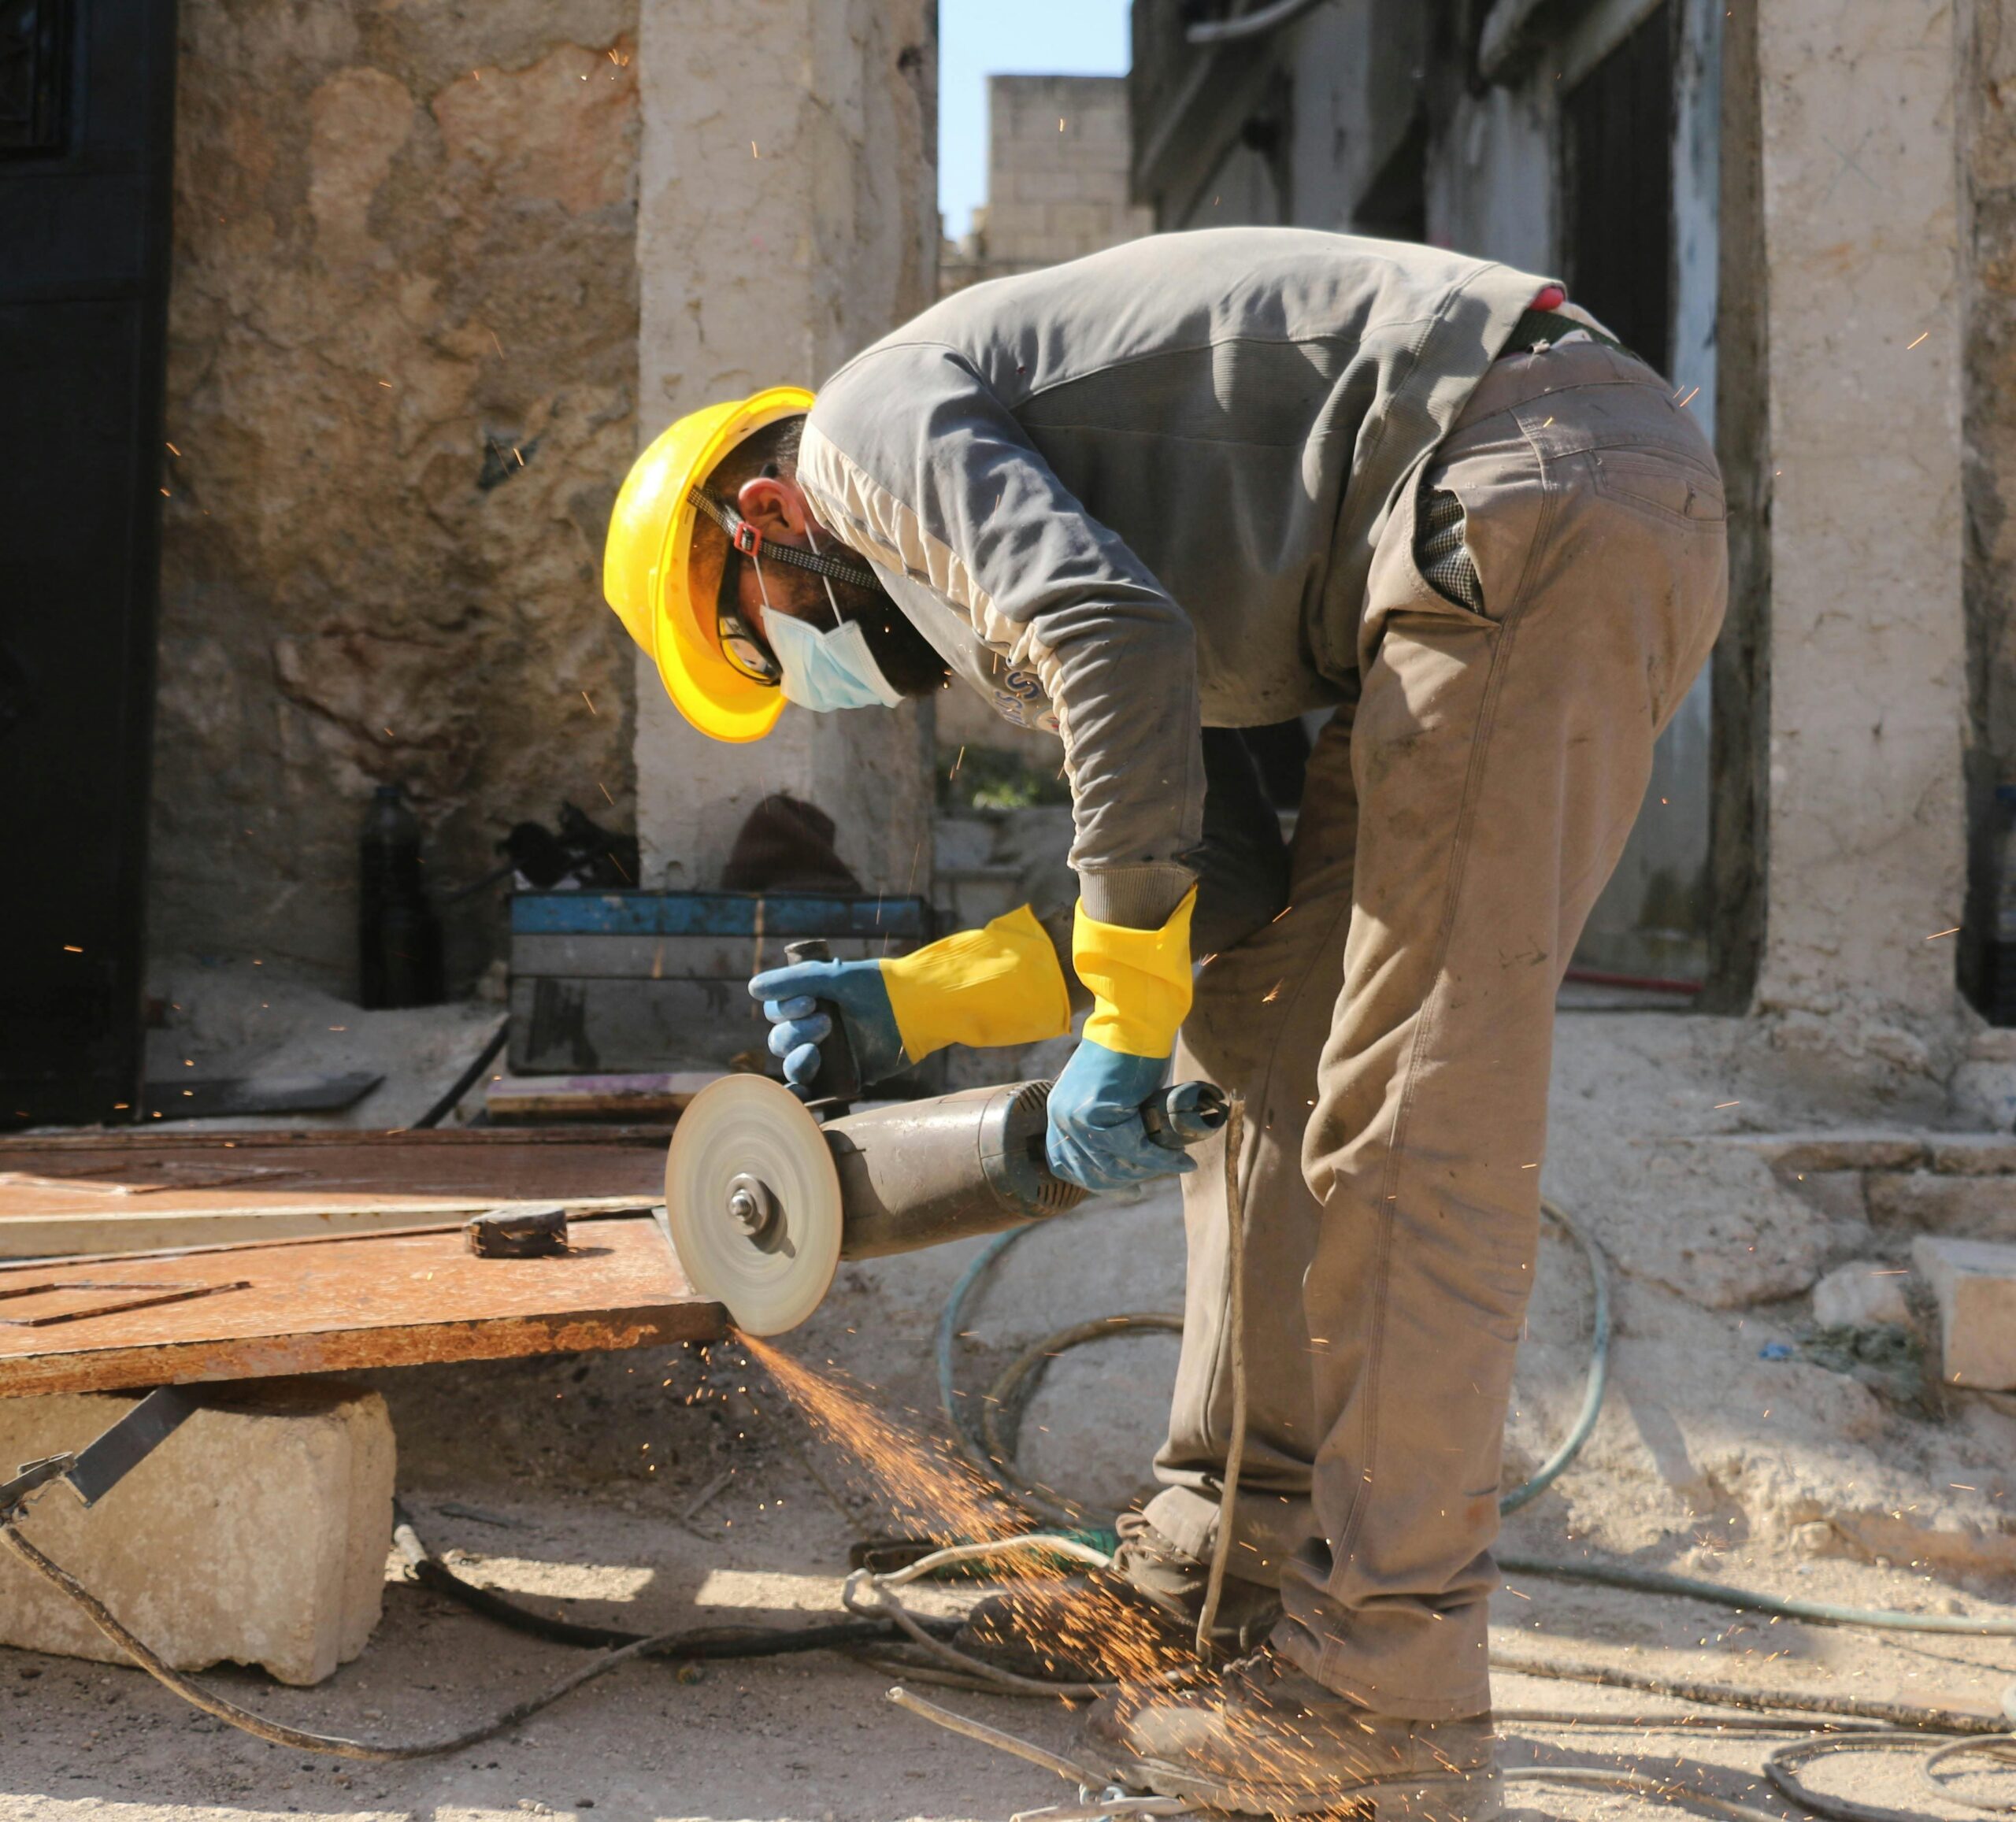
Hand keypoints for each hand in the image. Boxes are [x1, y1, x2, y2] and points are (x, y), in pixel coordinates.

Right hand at [748, 957, 904, 1090]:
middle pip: (779, 1040)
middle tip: (827, 1023)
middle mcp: (816, 1028)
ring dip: (796, 1059)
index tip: (810, 1003)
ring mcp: (829, 1054)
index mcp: (812, 1002)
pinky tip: (798, 1091)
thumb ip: (793, 980)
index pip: (776, 1012)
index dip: (784, 1010)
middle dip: (795, 1032)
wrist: (917, 1009)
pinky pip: (812, 1090)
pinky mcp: (844, 1076)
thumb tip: (753, 988)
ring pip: (791, 1064)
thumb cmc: (878, 988)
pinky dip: (799, 1093)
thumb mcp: (835, 977)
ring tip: (816, 1052)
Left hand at [1045, 1038, 1197, 1192]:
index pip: (1065, 1164)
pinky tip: (1181, 1161)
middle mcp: (1060, 1117)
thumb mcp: (1105, 1093)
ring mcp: (1074, 1118)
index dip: (1095, 1180)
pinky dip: (1161, 1159)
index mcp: (1058, 1112)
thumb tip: (1129, 1152)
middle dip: (1127, 1178)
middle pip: (1091, 1170)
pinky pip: (1134, 1149)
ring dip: (1148, 1170)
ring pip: (1115, 1164)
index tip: (1125, 1183)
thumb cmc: (1126, 1053)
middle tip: (1154, 1176)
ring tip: (1176, 1165)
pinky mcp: (1096, 1115)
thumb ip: (1106, 1120)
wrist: (1132, 1024)